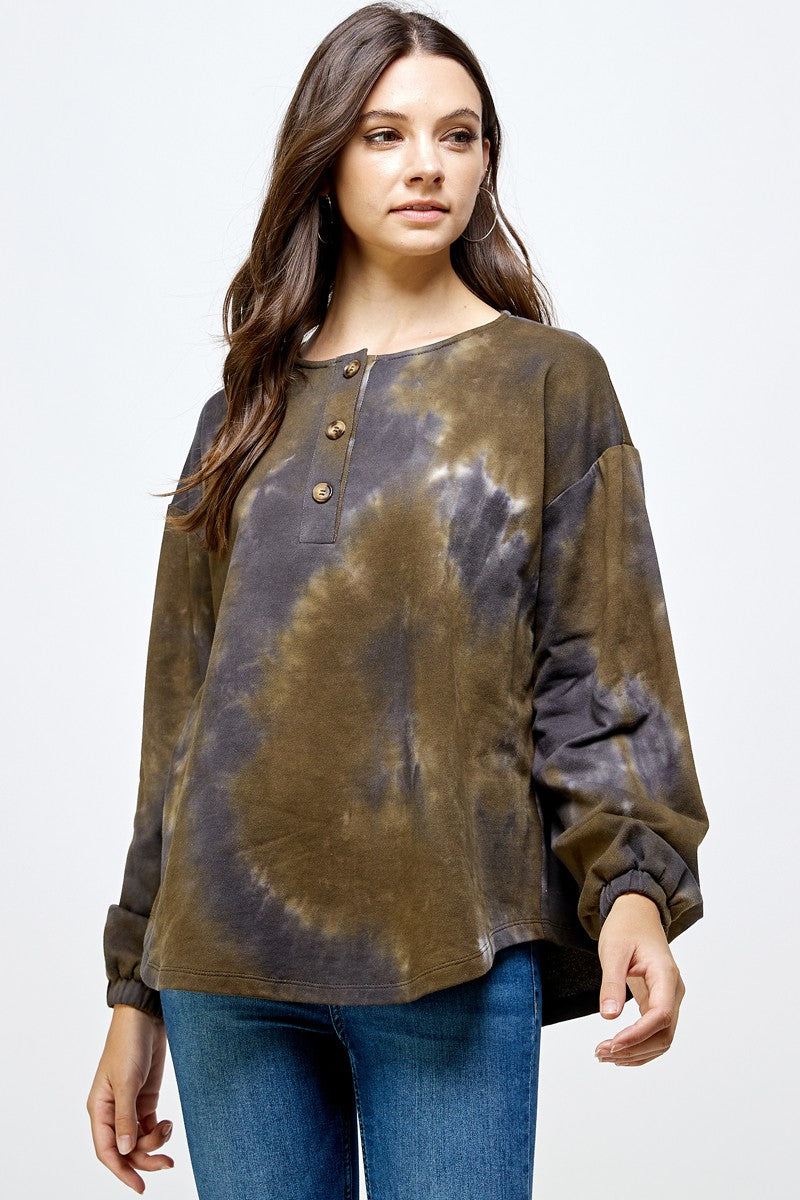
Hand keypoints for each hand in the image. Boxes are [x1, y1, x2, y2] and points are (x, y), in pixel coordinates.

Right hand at [86, 1003, 174, 1192]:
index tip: (140, 1187)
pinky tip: (168, 1124)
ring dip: (154, 1143)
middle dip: (145, 1158)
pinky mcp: (144, 1097)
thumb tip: (126, 1150)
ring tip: (169, 1129)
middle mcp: (111, 1111)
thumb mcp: (127, 1081)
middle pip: (125, 1149)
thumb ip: (126, 1116)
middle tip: (168, 1163)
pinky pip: (148, 1125)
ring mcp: (129, 1105)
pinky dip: (159, 1130)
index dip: (121, 1171)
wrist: (145, 1017)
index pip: (107, 1150)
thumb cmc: (128, 1044)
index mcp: (99, 1108)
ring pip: (138, 1139)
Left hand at [593, 892, 685, 1066]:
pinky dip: (638, 1046)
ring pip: (661, 1039)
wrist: (637, 915)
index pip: (661, 1015)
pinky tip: (617, 1051)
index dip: (639, 1034)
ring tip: (603, 1054)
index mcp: (666, 975)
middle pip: (664, 1034)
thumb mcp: (613, 950)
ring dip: (635, 1053)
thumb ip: (612, 983)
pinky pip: (655, 1032)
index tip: (613, 1043)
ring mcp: (669, 999)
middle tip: (600, 1052)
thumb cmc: (626, 927)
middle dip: (634, 1049)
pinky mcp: (659, 1002)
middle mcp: (673, 991)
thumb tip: (609, 1017)